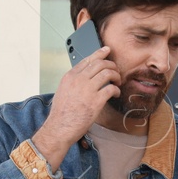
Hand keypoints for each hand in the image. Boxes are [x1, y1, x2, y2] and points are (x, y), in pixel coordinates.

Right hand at [31, 46, 121, 169]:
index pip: (87, 60)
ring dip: (116, 76)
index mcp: (70, 76)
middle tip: (116, 71)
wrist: (60, 127)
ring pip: (108, 73)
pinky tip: (116, 94)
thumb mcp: (63, 91)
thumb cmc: (61, 114)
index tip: (106, 50)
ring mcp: (87, 89)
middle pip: (100, 63)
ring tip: (117, 82)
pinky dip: (116, 90)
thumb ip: (74, 82)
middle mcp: (78, 80)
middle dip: (111, 65)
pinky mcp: (96, 101)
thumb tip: (85, 77)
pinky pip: (111, 88)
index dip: (99, 53)